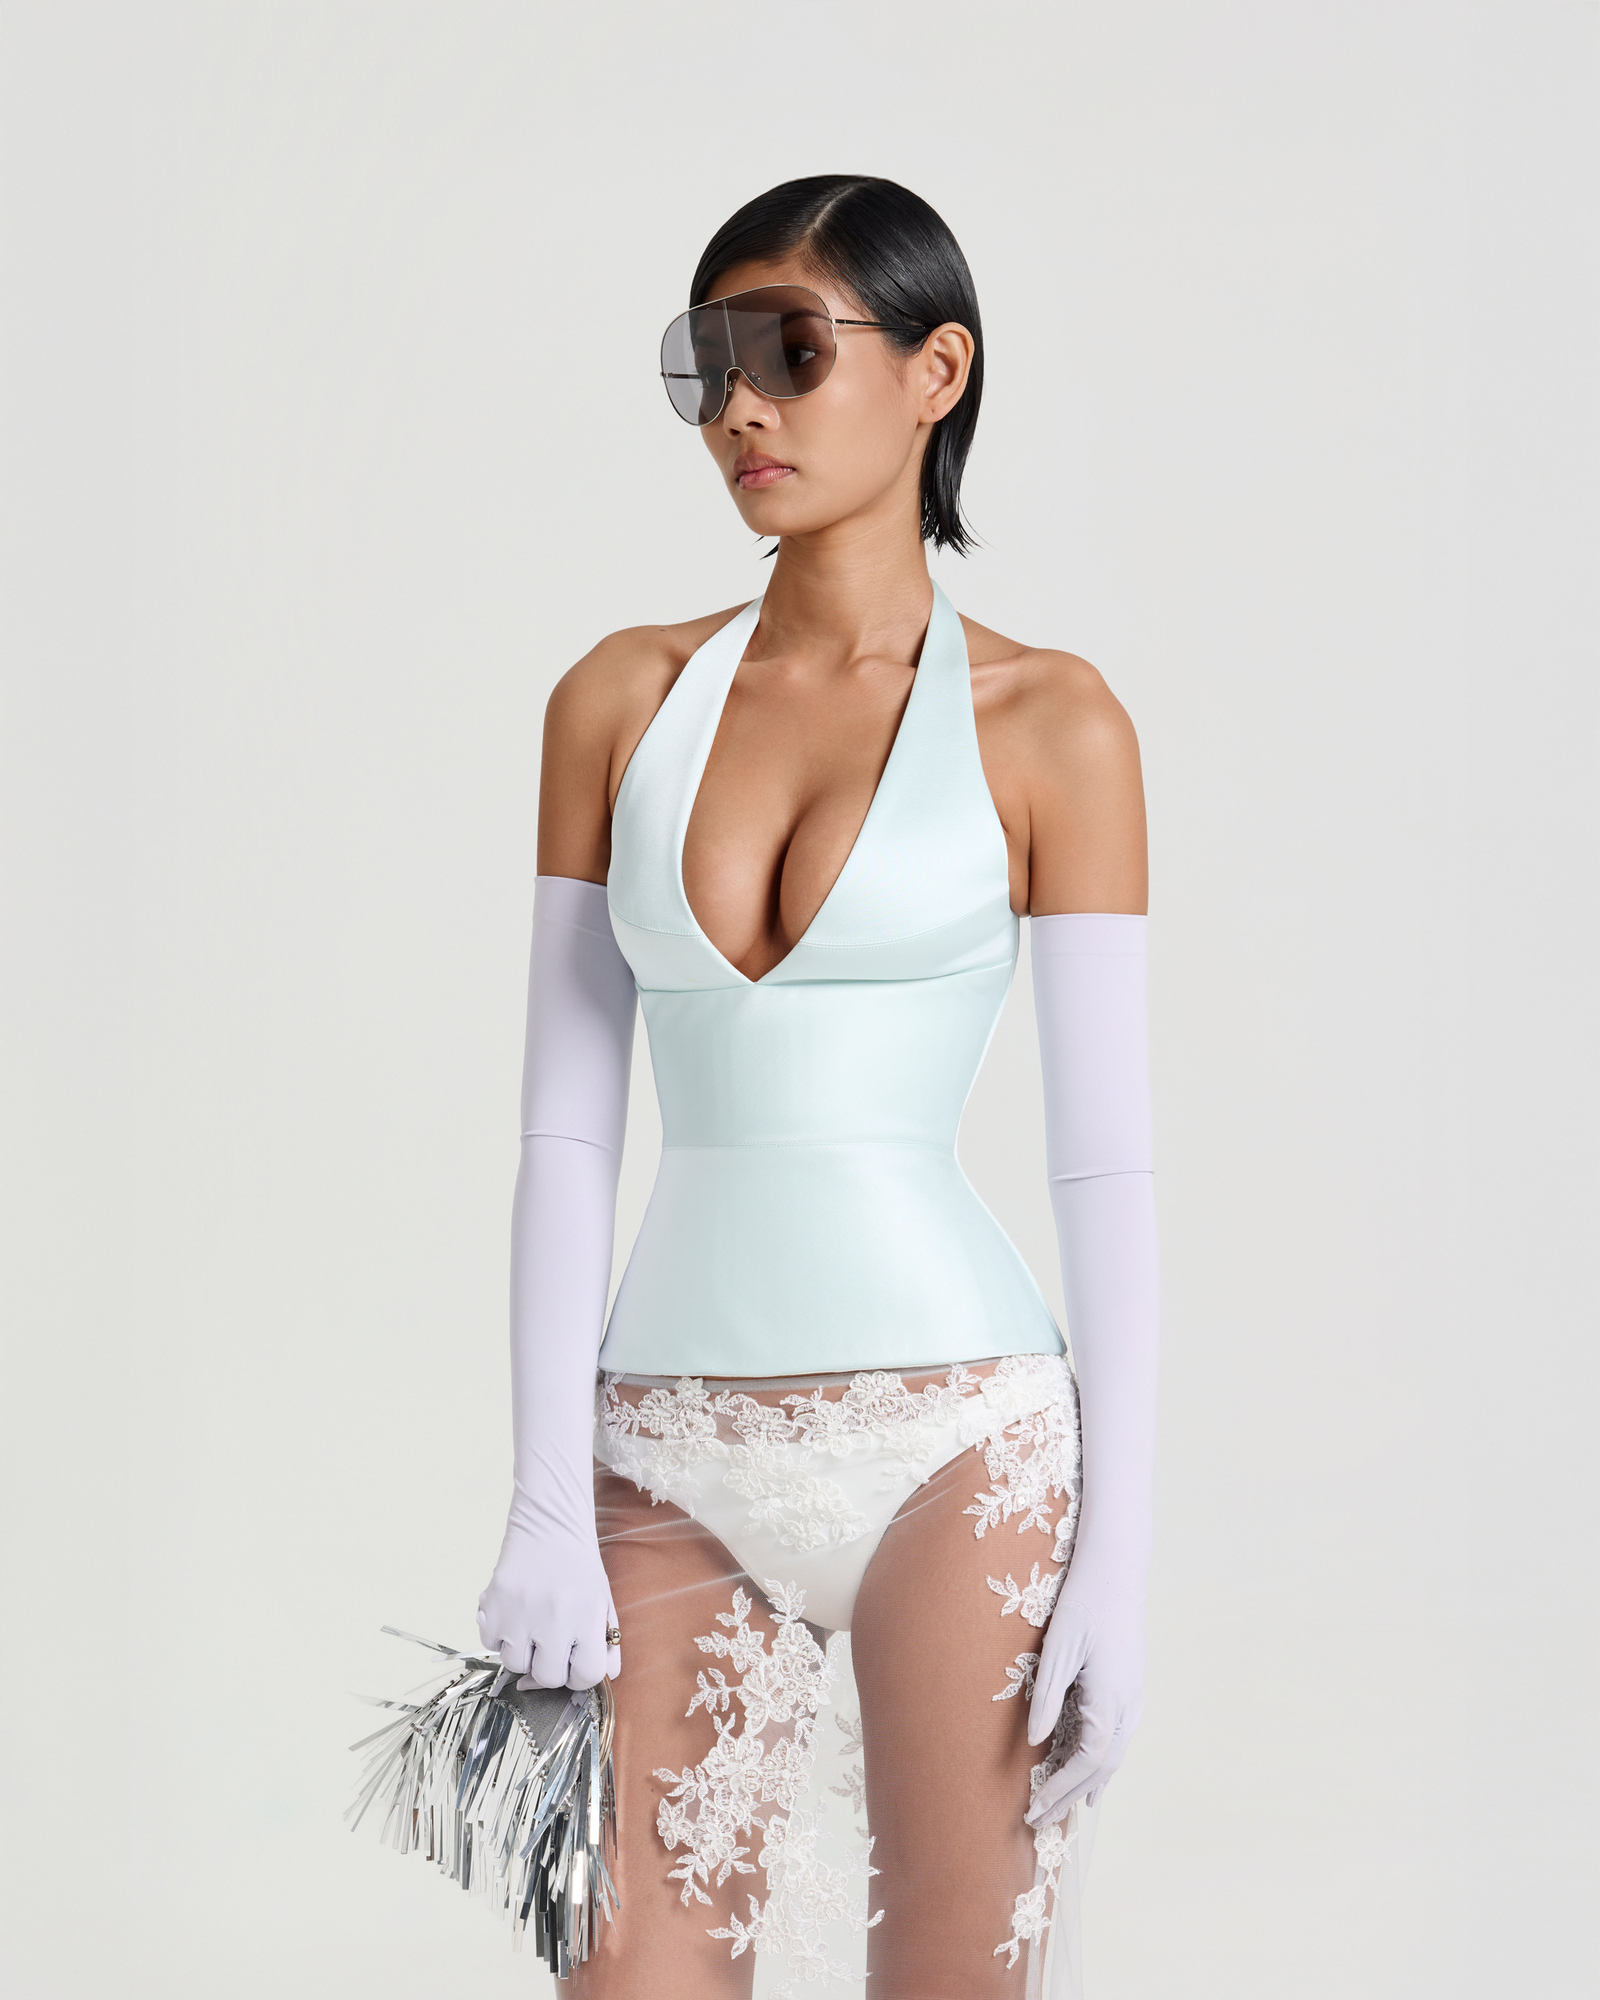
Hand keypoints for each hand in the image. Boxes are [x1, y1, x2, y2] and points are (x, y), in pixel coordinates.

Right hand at [476, 1486, 620, 1690]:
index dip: (579, 1674)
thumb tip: (604, 1679)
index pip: (586, 1675)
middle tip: (551, 1643)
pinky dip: (498, 1636)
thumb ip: (607, 1643)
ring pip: (515, 1664)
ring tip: (531, 1625)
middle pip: (547, 1677)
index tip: (574, 1661)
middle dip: (549, 1666)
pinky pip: (490, 1644)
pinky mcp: (493, 1604)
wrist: (549, 1524)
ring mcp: (520, 1611)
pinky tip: (512, 1615)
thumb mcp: (603, 1602)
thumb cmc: (579, 1567)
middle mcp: (554, 1617)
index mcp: (588, 1616)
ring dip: (522, 1652)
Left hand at [1024, 1577, 1145, 1825]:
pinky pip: (1117, 1739)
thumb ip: (1048, 1696)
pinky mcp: (1131, 1687)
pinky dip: (1102, 1764)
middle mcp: (1129, 1705)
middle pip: (1102, 1769)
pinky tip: (1093, 1776)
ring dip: (1088, 1784)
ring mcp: (1134, 1697)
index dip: (1060, 1789)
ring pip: (1113, 1756)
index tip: (1034, 1810)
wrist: (1116, 1570)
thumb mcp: (1058, 1648)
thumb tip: (1035, 1741)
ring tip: (1064, 1810)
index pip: (1087, 1762)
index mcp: (1111, 1699)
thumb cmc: (1083, 1602)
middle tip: (1039, 1821)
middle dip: (1070, 1797)